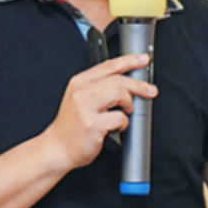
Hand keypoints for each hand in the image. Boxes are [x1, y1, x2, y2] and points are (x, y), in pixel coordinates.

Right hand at [43, 54, 156, 171]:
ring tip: (127, 111)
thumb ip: (99, 87)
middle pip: (118, 80)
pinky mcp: (93, 125)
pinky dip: (124, 122)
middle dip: (139, 85)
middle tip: (151, 91)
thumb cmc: (72, 126)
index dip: (129, 60)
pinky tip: (118, 126)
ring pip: (119, 94)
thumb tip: (128, 81)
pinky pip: (119, 118)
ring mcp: (86, 108)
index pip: (108, 66)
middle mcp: (81, 92)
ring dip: (129, 104)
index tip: (143, 59)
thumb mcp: (80, 99)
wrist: (57, 148)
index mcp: (79, 82)